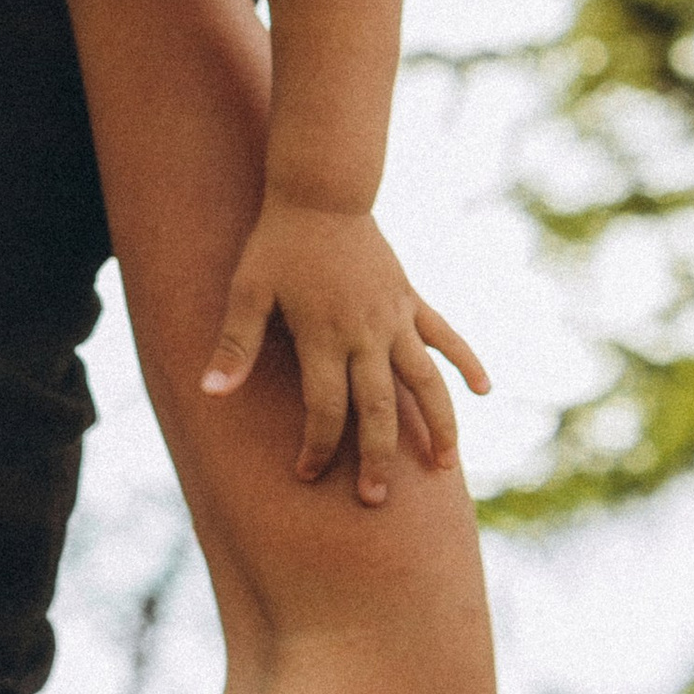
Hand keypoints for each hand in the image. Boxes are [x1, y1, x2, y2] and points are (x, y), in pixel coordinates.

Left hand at [205, 197, 489, 503]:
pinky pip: (446, 336)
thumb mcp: (247, 291)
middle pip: (379, 409)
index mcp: (324, 337)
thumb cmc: (276, 244)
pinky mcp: (410, 300)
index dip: (317, 447)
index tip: (306, 475)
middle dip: (378, 458)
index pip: (326, 409)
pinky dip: (467, 361)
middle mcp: (366, 334)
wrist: (321, 193)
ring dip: (437, 426)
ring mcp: (394, 318)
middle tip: (376, 500)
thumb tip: (209, 394)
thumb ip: (234, 345)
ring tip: (445, 467)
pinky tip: (484, 389)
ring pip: (425, 382)